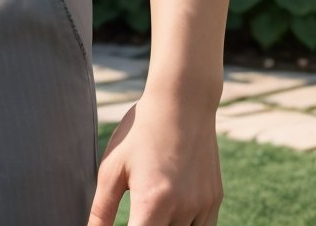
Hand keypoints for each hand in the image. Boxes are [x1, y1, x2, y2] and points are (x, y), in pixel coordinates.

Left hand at [85, 88, 223, 225]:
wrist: (182, 100)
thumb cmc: (141, 130)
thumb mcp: (112, 166)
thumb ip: (101, 209)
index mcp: (152, 203)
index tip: (127, 222)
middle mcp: (181, 209)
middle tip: (138, 212)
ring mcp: (202, 205)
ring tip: (154, 209)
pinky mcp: (214, 200)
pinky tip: (172, 213)